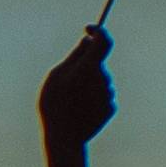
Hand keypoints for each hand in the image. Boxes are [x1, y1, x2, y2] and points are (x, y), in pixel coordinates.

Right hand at [42, 25, 116, 161]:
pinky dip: (93, 98)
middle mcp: (103, 79)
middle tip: (66, 79)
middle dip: (86, 65)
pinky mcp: (111, 108)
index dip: (98, 31)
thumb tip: (88, 41)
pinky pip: (103, 96)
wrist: (64, 137)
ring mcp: (109, 94)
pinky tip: (79, 109)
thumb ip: (74, 56)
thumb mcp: (56, 76)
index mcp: (89, 67)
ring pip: (101, 80)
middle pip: (98, 63)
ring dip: (89, 83)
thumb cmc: (55, 104)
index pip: (103, 41)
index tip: (89, 29)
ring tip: (70, 99)